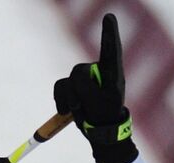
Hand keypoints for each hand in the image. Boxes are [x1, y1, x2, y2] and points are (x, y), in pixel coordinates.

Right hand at [53, 12, 137, 162]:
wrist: (101, 133)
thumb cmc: (104, 118)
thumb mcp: (97, 104)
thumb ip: (85, 85)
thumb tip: (73, 79)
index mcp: (112, 75)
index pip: (110, 51)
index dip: (109, 34)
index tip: (109, 17)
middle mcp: (98, 71)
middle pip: (80, 72)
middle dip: (79, 93)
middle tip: (86, 109)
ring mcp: (85, 77)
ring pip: (69, 81)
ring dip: (72, 100)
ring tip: (81, 113)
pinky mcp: (74, 84)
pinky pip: (61, 87)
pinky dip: (62, 100)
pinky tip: (67, 111)